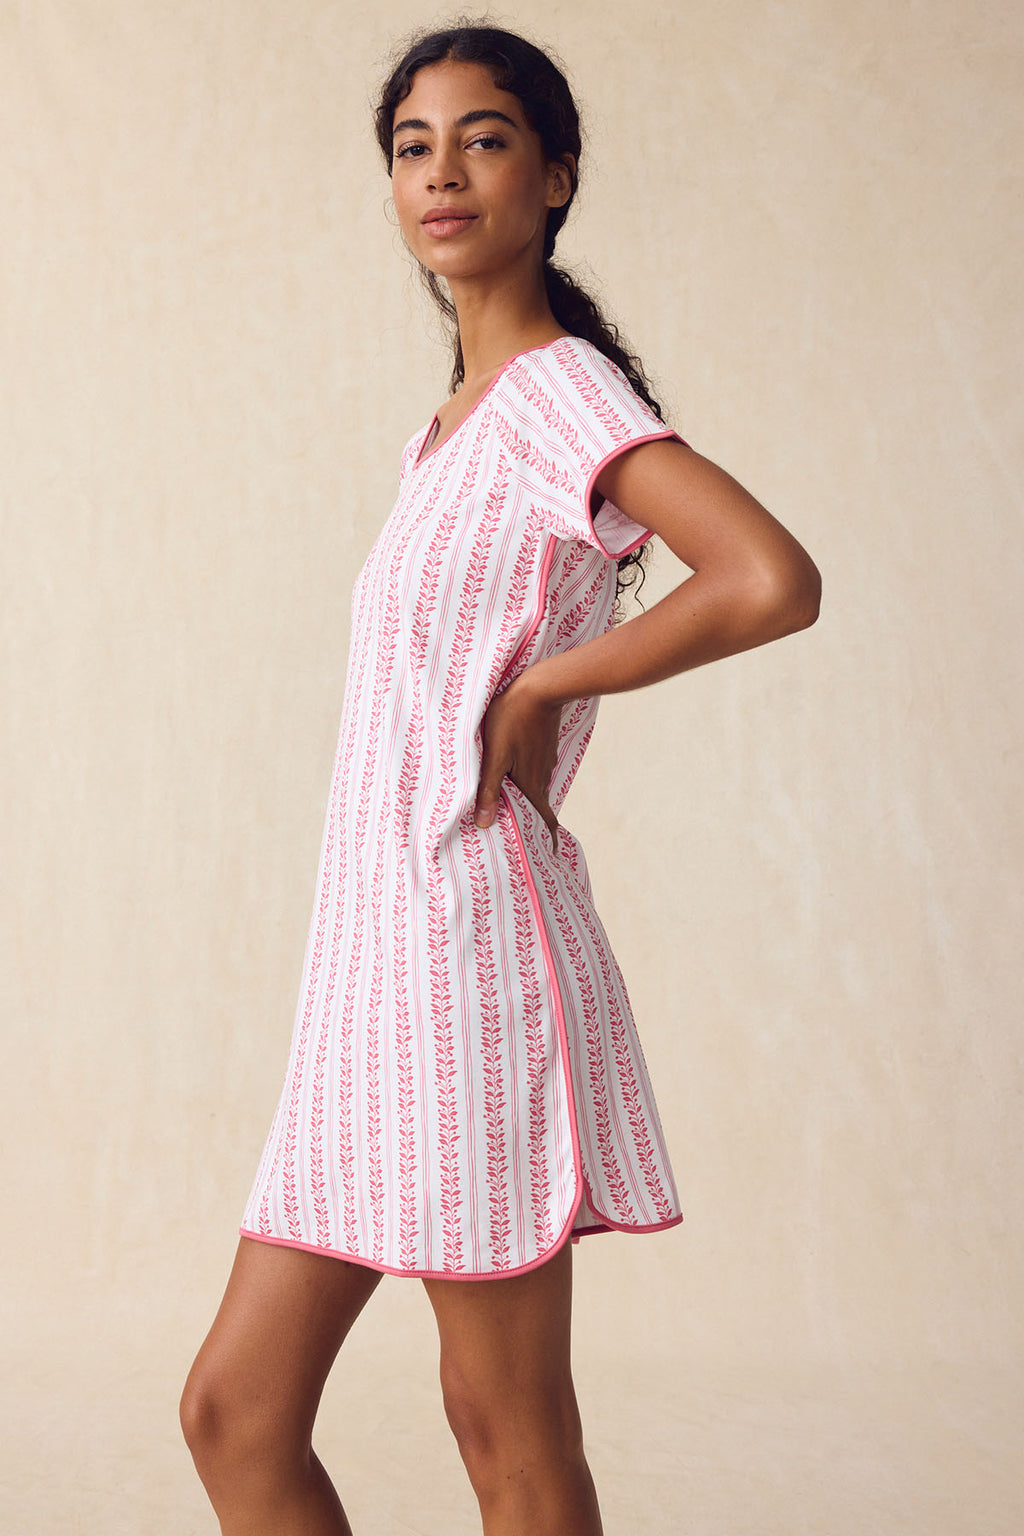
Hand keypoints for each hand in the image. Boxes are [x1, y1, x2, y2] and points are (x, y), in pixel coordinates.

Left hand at [474, 673, 562, 853]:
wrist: (540, 688)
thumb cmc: (511, 720)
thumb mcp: (494, 756)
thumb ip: (488, 790)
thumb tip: (484, 824)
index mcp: (532, 785)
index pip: (546, 820)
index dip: (548, 837)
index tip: (550, 853)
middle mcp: (543, 777)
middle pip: (538, 807)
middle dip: (531, 822)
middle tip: (521, 836)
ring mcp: (545, 760)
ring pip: (536, 788)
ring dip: (527, 800)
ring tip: (510, 808)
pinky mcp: (543, 747)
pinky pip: (535, 771)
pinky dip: (526, 780)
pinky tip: (513, 774)